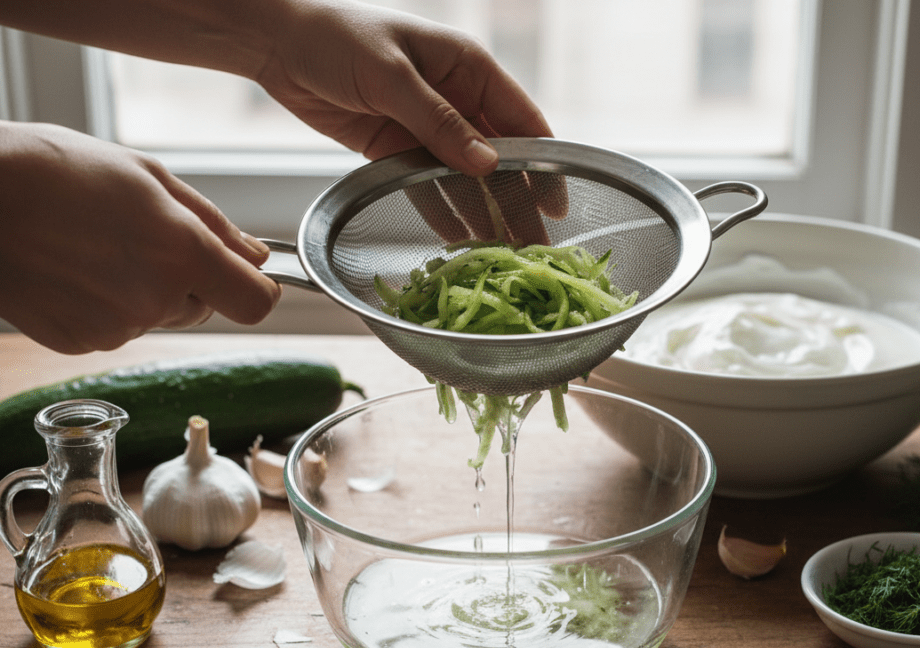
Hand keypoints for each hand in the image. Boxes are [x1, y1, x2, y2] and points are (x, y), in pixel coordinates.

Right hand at [0, 122, 280, 353]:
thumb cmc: (56, 172)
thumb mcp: (148, 177)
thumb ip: (214, 223)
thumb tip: (257, 256)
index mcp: (182, 254)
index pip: (256, 302)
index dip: (259, 289)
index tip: (248, 276)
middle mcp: (155, 299)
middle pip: (204, 307)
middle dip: (188, 279)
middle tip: (140, 238)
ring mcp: (116, 328)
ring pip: (159, 316)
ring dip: (144, 290)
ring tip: (96, 247)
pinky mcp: (81, 343)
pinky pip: (117, 328)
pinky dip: (106, 305)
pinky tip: (74, 269)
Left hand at [255, 0, 567, 241]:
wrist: (276, 40)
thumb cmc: (336, 36)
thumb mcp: (392, 75)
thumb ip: (439, 121)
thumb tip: (487, 164)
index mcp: (467, 67)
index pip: (521, 121)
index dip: (543, 164)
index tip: (556, 204)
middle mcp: (454, 98)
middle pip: (497, 157)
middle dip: (515, 200)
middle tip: (532, 245)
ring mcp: (425, 126)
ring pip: (463, 177)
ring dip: (480, 213)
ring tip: (499, 252)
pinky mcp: (395, 148)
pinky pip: (426, 185)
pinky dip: (440, 211)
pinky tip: (458, 239)